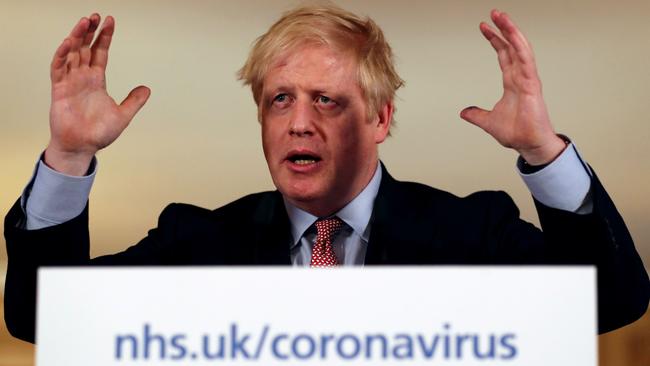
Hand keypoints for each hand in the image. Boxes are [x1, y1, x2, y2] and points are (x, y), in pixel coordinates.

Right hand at [45, 14, 149, 174]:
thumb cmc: (99, 133)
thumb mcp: (123, 115)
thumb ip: (134, 101)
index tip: (110, 21)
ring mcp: (70, 82)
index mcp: (97, 80)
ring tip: (84, 22)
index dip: (105, 37)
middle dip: (89, 31)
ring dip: (76, 37)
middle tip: (95, 15)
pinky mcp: (59, 90)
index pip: (100, 52)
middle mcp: (82, 77)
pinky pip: (58, 68)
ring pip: (71, 53)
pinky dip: (62, 55)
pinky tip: (68, 43)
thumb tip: (147, 88)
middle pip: (85, 47)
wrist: (82, 147)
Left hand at [460, 10, 565, 165]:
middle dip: (503, 29)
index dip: (495, 41)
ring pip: (520, 48)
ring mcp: (528, 79)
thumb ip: (476, 115)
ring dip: (511, 31)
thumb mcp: (488, 121)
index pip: (503, 55)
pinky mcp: (532, 84)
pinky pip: (526, 60)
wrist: (529, 144)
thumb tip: (464, 112)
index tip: (484, 27)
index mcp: (512, 82)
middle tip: (494, 13)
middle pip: (512, 47)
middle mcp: (521, 77)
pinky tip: (513, 34)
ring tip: (502, 16)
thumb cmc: (517, 133)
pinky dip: (519, 46)